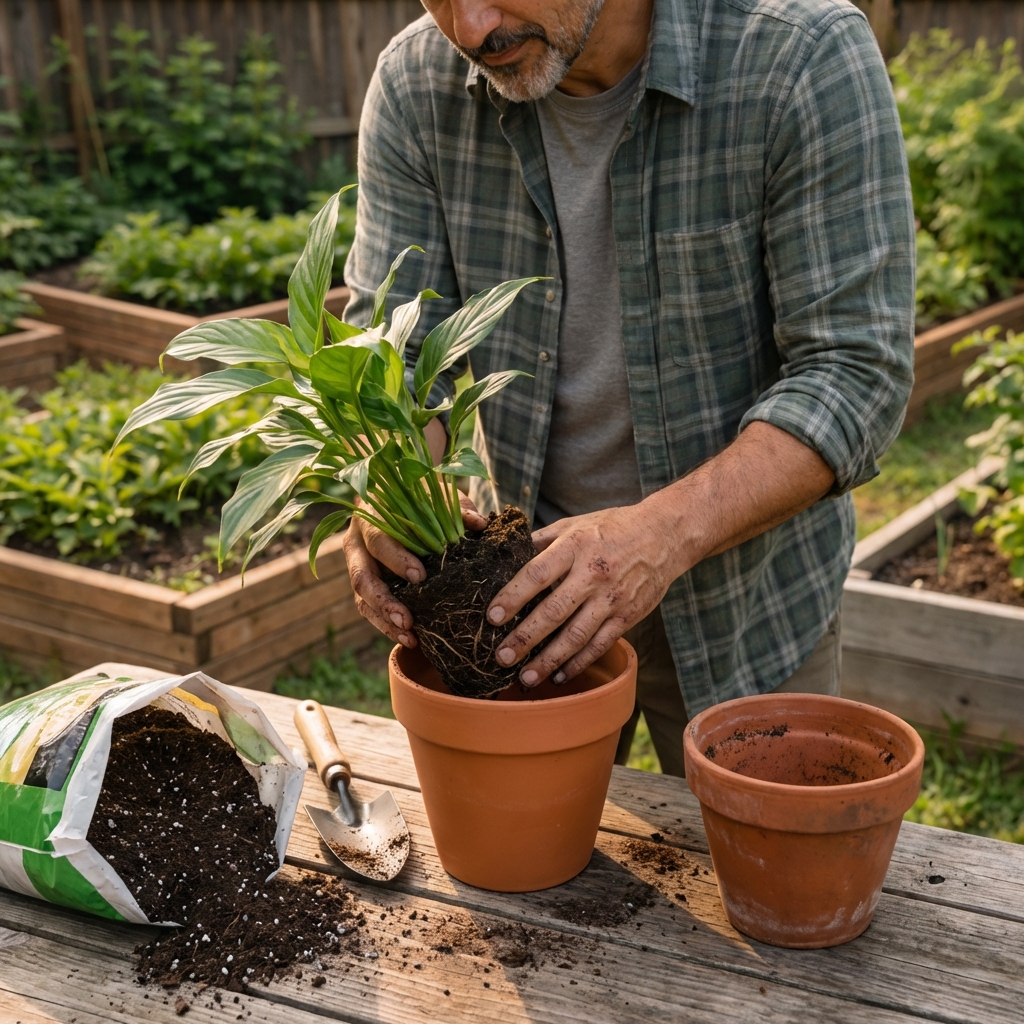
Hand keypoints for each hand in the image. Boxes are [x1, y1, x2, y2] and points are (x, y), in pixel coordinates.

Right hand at [341, 494, 487, 646]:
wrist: (397, 499)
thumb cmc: (418, 496)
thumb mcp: (435, 495)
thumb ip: (455, 508)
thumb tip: (480, 524)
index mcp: (370, 518)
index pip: (379, 540)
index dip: (397, 559)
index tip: (420, 576)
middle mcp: (356, 544)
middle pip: (361, 576)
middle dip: (384, 600)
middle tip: (408, 619)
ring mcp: (357, 566)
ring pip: (361, 598)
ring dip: (384, 619)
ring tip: (408, 636)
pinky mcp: (363, 585)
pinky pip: (368, 609)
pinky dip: (386, 626)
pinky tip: (409, 639)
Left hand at [486, 503, 682, 686]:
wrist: (664, 534)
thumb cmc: (612, 528)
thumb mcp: (574, 525)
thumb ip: (541, 542)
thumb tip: (504, 555)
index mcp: (575, 546)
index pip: (537, 574)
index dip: (512, 596)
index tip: (492, 616)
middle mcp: (593, 574)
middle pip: (553, 611)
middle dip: (524, 638)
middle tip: (501, 657)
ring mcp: (612, 598)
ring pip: (576, 635)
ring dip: (549, 659)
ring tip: (526, 677)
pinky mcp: (628, 616)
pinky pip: (600, 644)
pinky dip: (579, 662)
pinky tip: (560, 674)